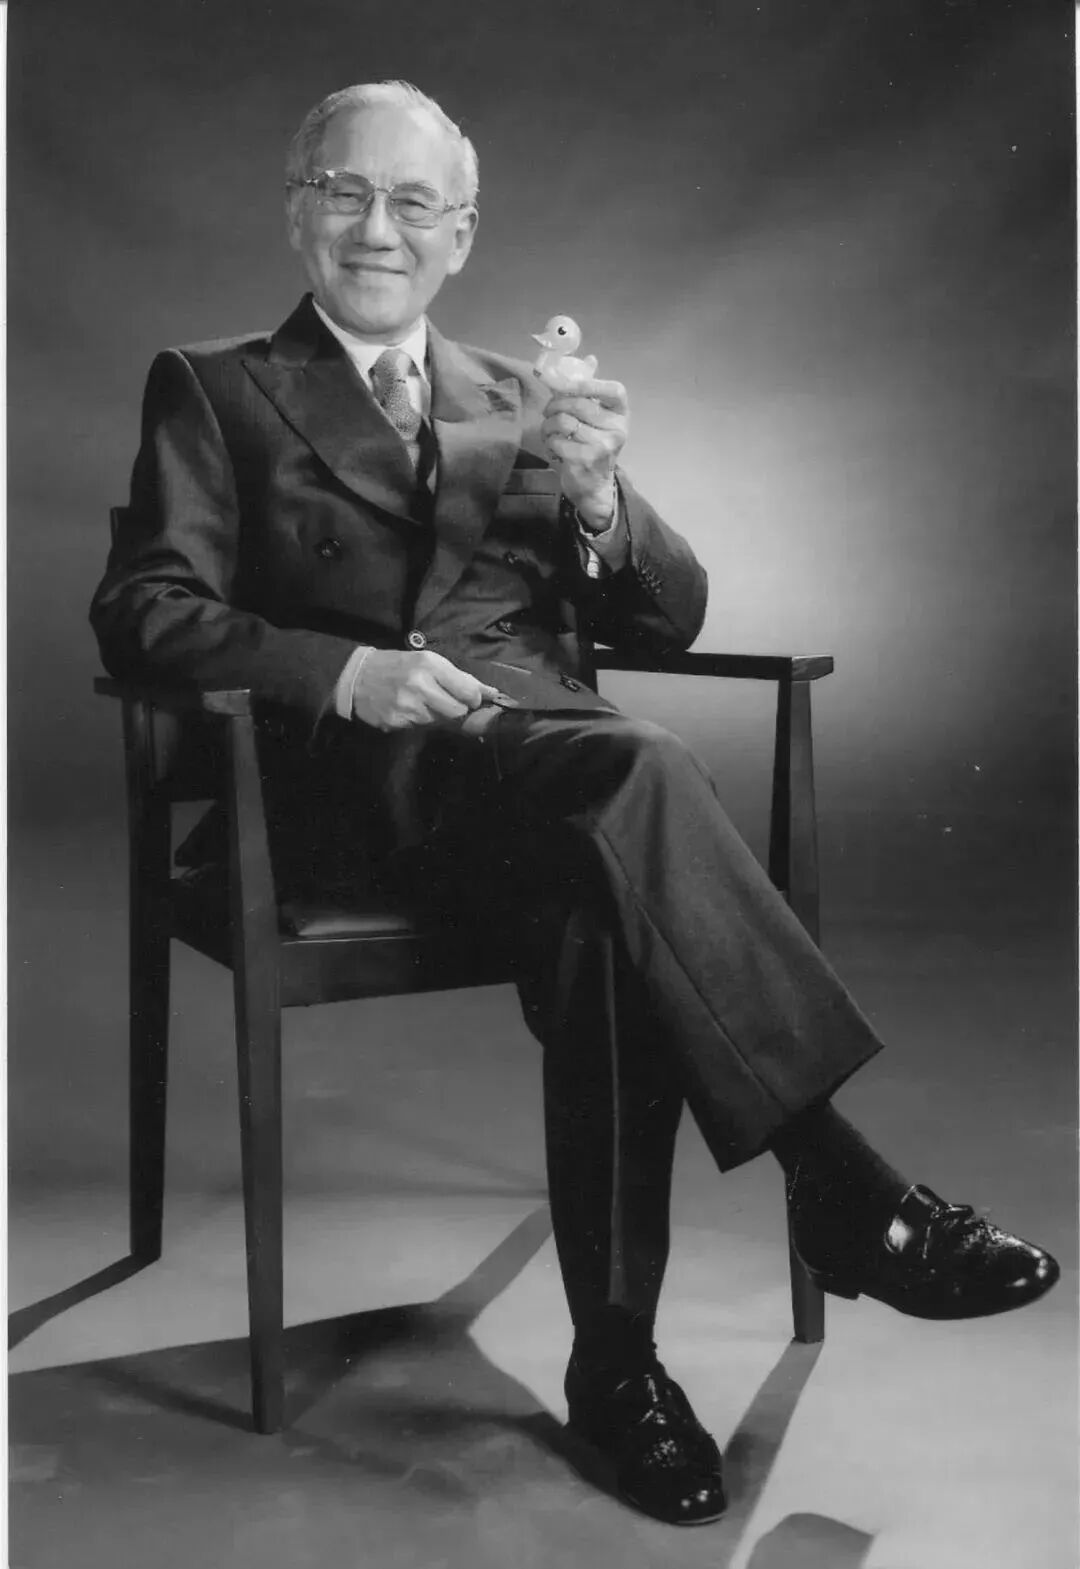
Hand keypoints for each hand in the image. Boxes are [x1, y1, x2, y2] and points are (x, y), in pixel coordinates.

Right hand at [353, 649, 502, 730]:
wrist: (358, 677)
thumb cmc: (398, 666)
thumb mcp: (427, 661)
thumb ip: (458, 677)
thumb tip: (490, 692)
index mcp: (429, 665)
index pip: (468, 692)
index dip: (474, 698)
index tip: (471, 698)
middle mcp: (419, 686)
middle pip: (457, 711)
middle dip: (457, 709)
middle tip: (445, 701)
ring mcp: (407, 707)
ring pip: (440, 721)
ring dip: (437, 715)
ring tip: (422, 703)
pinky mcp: (397, 723)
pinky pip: (421, 728)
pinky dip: (420, 721)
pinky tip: (408, 709)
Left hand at [540, 374, 628, 530]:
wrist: (594, 485)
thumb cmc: (592, 445)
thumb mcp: (597, 418)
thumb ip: (591, 389)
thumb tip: (590, 359)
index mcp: (621, 414)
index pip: (614, 390)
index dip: (589, 383)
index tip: (567, 385)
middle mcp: (617, 429)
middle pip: (579, 404)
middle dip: (556, 405)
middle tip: (548, 411)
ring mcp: (603, 446)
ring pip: (564, 421)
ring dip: (548, 424)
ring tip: (549, 430)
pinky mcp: (586, 460)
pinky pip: (557, 440)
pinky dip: (549, 441)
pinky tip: (552, 445)